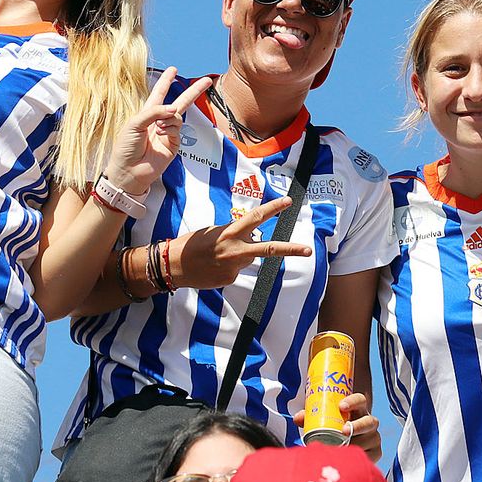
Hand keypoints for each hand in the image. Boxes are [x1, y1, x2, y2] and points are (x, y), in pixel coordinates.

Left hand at [102, 69, 210, 197]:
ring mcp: (168, 133)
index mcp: (147, 114)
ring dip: (169, 118)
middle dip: (193, 92)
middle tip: (206, 81)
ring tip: (158, 127)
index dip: (166, 81)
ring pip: (178, 116)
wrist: (128, 171)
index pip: (159, 93)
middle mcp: (159, 122)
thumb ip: (153, 112)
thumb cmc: (125, 147)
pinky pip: (177, 130)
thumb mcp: (134, 123)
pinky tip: (161, 133)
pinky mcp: (173, 145)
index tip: (174, 70)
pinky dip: (170, 129)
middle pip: (180, 102)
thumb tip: (173, 108)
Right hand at [166, 196, 313, 289]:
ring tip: (215, 257)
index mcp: (230, 232)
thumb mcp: (213, 231)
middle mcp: (235, 250)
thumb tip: (249, 239)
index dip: (273, 209)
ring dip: (237, 256)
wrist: (173, 266)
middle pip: (268, 248)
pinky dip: (227, 268)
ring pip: (246, 259)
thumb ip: (234, 233)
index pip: (256, 217)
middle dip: (290, 249)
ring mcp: (234, 267)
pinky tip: (212, 267)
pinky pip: (235, 271)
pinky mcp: (229, 279)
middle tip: (308, 250)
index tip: (288, 202)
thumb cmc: (192, 243)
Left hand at [292, 392, 382, 461]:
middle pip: (369, 421)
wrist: (344, 450)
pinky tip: (351, 460)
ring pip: (371, 439)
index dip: (353, 401)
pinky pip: (371, 455)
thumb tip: (298, 418)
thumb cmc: (333, 430)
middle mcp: (368, 422)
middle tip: (344, 431)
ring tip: (344, 449)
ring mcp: (374, 437)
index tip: (341, 406)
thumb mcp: (322, 422)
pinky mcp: (376, 452)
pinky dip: (361, 457)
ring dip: (358, 443)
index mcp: (357, 410)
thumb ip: (310, 419)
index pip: (360, 400)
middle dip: (358, 425)